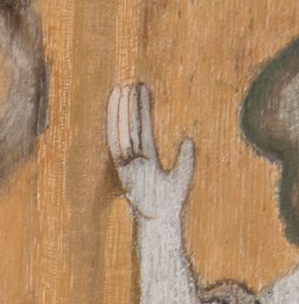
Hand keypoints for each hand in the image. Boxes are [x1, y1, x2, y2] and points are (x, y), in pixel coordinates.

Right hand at [109, 80, 196, 227]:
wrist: (161, 220)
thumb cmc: (170, 203)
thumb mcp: (183, 176)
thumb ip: (185, 158)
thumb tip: (188, 140)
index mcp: (147, 159)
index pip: (143, 129)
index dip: (143, 110)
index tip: (142, 91)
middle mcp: (135, 159)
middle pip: (132, 126)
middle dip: (130, 104)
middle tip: (130, 82)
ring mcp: (128, 163)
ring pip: (123, 131)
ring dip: (122, 110)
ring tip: (122, 89)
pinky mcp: (123, 168)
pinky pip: (118, 143)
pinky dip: (115, 126)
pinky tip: (117, 110)